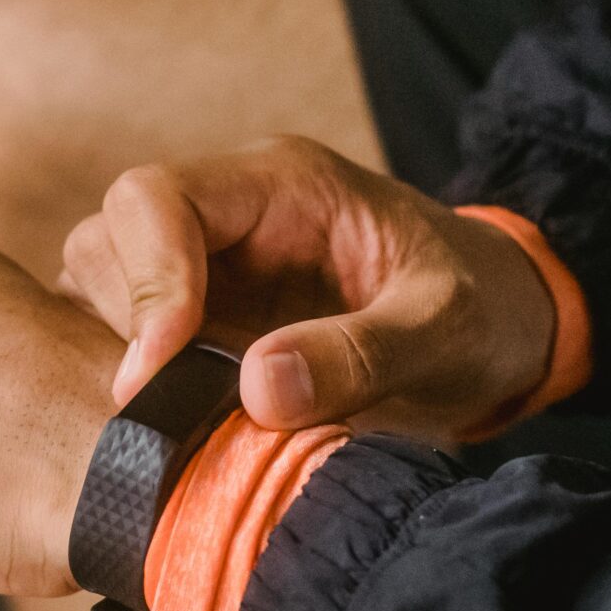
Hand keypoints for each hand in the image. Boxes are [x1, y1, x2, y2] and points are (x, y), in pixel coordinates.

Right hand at [59, 137, 554, 437]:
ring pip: (103, 286)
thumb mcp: (447, 331)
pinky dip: (136, 383)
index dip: (144, 278)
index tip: (159, 367)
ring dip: (123, 353)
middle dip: (124, 321)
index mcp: (283, 186)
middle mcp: (230, 216)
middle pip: (110, 237)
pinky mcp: (206, 323)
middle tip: (167, 404)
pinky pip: (129, 338)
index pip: (157, 197)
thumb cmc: (484, 313)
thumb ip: (361, 355)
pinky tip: (178, 425)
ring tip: (179, 415)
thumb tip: (256, 390)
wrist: (507, 334)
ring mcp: (211, 269)